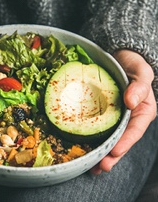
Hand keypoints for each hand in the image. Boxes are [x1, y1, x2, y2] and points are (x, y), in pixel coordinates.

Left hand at [91, 49, 156, 173]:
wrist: (119, 57)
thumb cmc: (133, 64)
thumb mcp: (141, 72)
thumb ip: (140, 86)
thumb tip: (131, 101)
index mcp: (142, 111)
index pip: (135, 130)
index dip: (125, 142)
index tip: (114, 151)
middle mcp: (128, 118)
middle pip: (121, 140)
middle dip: (111, 156)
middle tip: (100, 167)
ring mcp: (114, 117)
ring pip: (109, 138)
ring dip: (101, 153)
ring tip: (92, 167)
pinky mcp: (101, 113)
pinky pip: (96, 127)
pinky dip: (90, 139)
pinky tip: (82, 149)